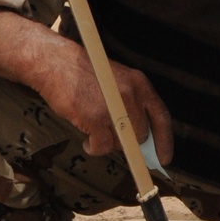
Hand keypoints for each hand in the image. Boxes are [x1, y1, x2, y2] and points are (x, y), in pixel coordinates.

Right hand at [34, 40, 173, 163]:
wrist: (55, 62)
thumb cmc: (82, 72)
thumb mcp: (116, 80)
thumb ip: (132, 103)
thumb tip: (139, 136)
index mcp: (139, 84)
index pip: (161, 117)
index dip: (164, 141)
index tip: (164, 158)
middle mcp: (131, 95)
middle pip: (141, 134)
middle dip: (128, 141)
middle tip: (112, 137)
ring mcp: (115, 107)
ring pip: (123, 142)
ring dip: (109, 143)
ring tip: (95, 132)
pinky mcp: (96, 118)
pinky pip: (102, 146)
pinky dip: (94, 148)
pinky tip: (87, 140)